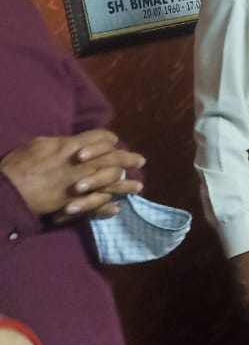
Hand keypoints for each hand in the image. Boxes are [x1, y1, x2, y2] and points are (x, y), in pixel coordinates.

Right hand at [1, 130, 144, 220]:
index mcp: (73, 146)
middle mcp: (82, 164)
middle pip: (114, 158)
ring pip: (112, 182)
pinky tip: (117, 207)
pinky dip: (108, 206)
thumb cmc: (20, 164)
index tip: (116, 143)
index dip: (110, 140)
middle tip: (140, 161)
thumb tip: (72, 142)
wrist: (9, 190)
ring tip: (138, 186)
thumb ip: (60, 142)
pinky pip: (99, 204)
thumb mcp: (39, 143)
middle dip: (128, 159)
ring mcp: (81, 184)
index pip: (101, 138)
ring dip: (126, 184)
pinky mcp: (76, 202)